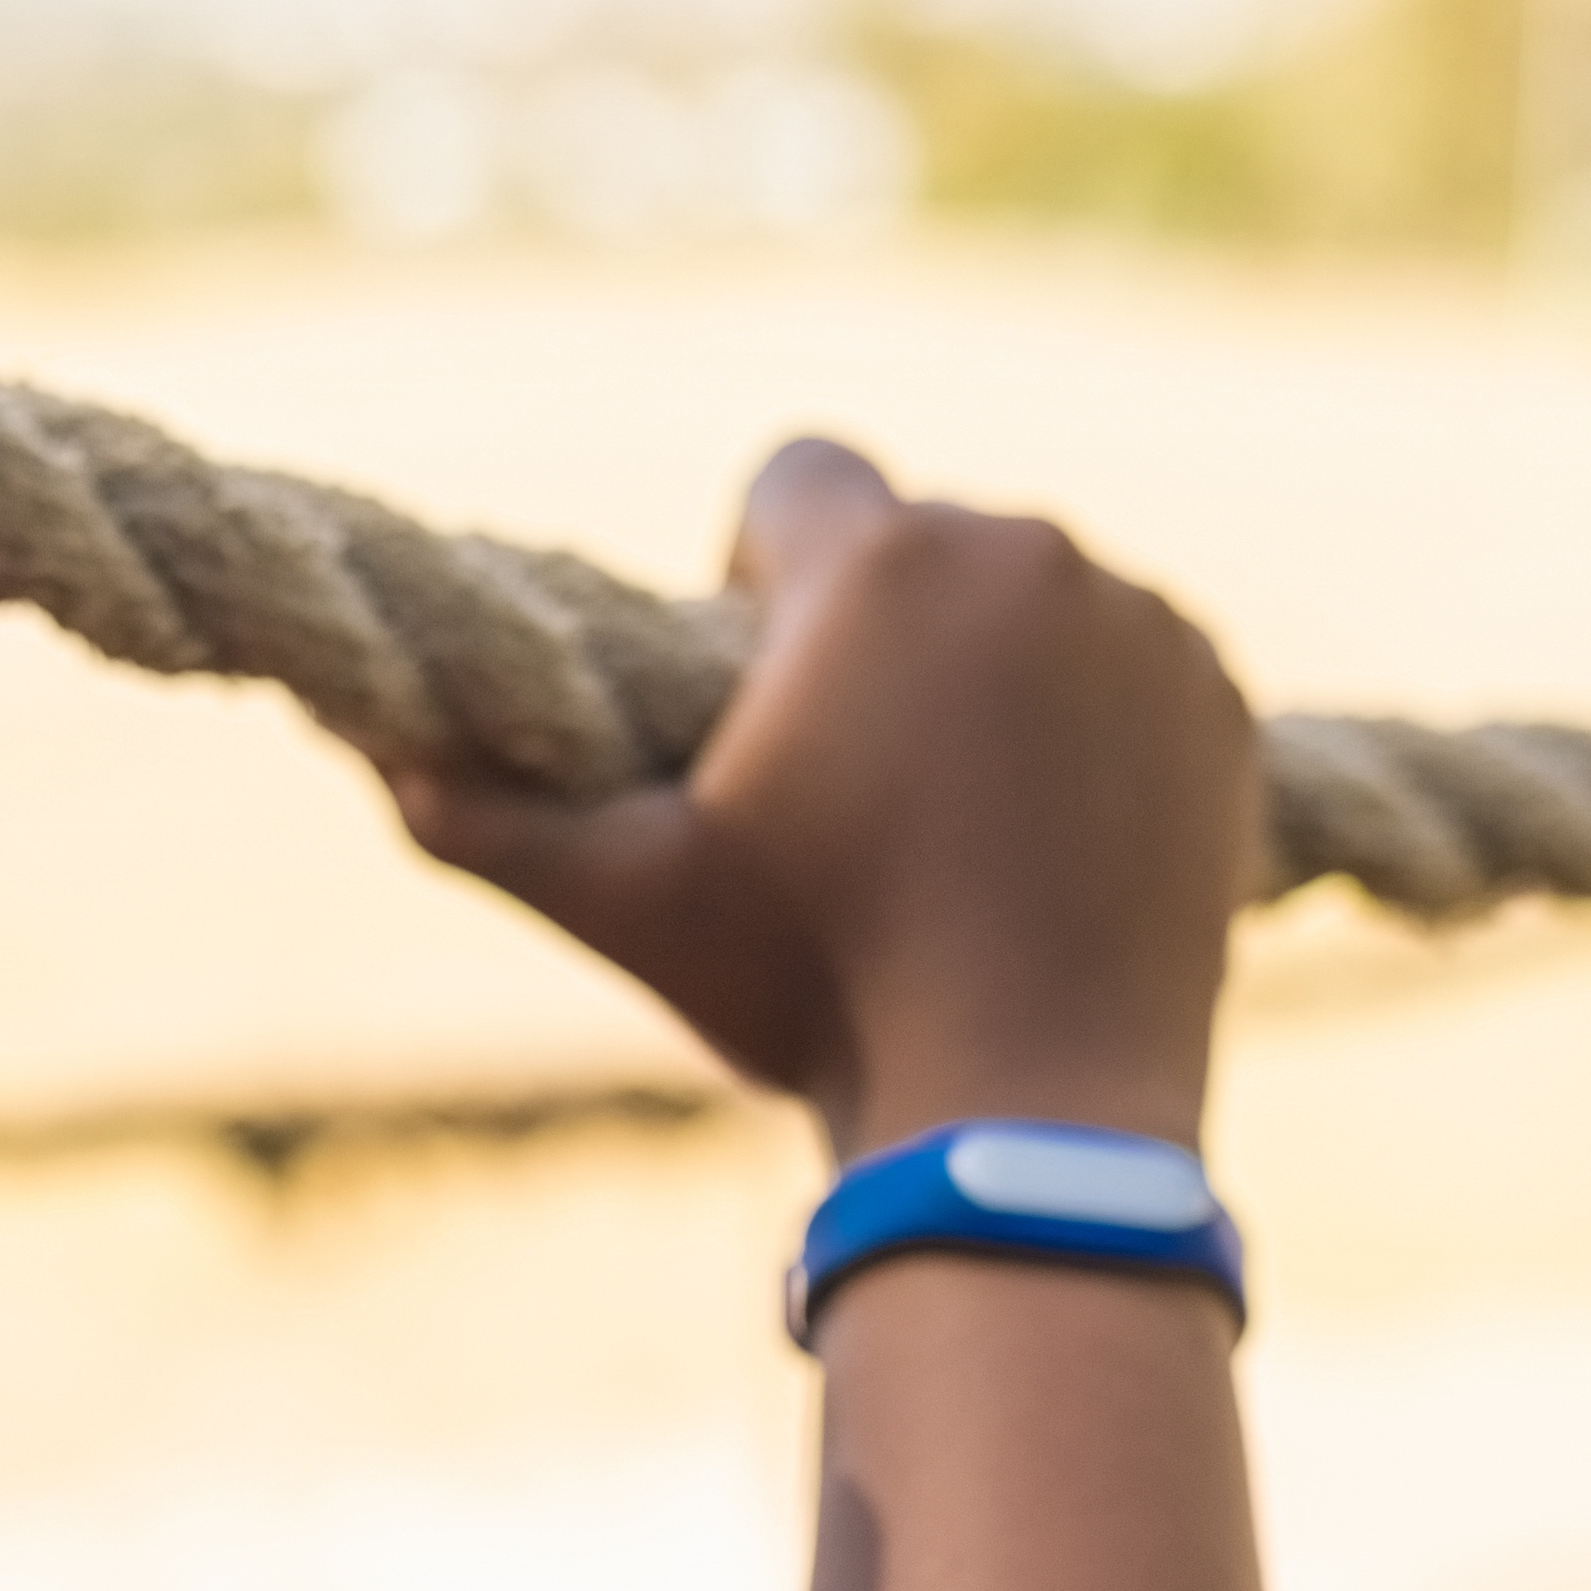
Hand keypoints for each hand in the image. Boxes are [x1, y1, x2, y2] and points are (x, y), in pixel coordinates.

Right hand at [383, 440, 1255, 1158]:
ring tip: (949, 829)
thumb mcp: (625, 902)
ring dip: (987, 676)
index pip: (797, 475)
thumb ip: (479, 811)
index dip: (755, 574)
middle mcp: (1029, 552)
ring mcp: (1147, 625)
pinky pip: (1133, 670)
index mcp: (882, 563)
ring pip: (1032, 605)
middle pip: (921, 545)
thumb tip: (365, 742)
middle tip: (849, 791)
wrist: (1030, 1115)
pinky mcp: (1225, 705)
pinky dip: (1091, 729)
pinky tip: (1044, 844)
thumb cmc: (813, 989)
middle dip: (879, 633)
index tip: (758, 698)